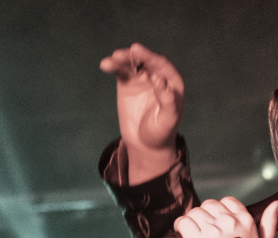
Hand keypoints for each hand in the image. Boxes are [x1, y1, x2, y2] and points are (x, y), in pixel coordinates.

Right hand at [99, 43, 183, 183]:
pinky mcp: (128, 83)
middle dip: (133, 56)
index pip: (161, 65)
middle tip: (120, 54)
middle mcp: (158, 76)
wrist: (146, 145)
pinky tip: (105, 65)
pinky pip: (121, 71)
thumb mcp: (167, 119)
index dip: (150, 58)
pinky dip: (113, 66)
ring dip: (120, 60)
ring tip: (110, 61)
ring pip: (131, 64)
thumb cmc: (161, 133)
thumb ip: (167, 100)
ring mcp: (142, 78)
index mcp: (172, 82)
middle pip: (145, 61)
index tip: (137, 52)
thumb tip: (158, 79)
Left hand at [173, 197, 277, 237]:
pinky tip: (184, 235)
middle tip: (204, 231)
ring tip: (194, 234)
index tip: (217, 222)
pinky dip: (181, 227)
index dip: (220, 210)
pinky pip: (184, 222)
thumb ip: (269, 223)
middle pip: (209, 205)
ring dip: (192, 221)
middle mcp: (229, 222)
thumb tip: (276, 205)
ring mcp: (212, 230)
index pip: (228, 201)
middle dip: (205, 216)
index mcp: (245, 220)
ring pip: (195, 212)